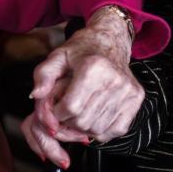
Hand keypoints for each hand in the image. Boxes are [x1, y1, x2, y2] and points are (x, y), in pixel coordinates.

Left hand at [22, 6, 142, 167]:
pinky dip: (102, 130)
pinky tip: (96, 115)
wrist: (111, 40)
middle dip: (69, 121)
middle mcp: (114, 79)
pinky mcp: (136, 99)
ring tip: (81, 111)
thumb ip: (43, 75)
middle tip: (68, 110)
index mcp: (93, 67)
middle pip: (83, 121)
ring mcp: (128, 91)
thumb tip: (36, 96)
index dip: (57, 113)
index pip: (70, 108)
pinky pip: (116, 130)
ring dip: (84, 127)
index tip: (57, 106)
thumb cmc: (82, 50)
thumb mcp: (57, 57)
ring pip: (98, 129)